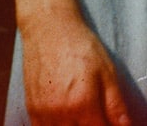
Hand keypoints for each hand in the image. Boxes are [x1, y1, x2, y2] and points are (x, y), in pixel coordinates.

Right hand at [19, 8, 130, 125]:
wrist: (49, 30)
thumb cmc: (82, 47)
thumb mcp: (107, 72)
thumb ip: (116, 104)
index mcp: (83, 104)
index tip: (112, 122)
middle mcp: (60, 114)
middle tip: (99, 117)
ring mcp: (42, 113)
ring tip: (84, 116)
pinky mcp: (31, 109)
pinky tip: (68, 119)